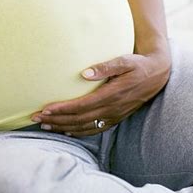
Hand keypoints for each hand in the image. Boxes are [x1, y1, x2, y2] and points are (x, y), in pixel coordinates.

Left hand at [30, 47, 171, 136]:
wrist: (156, 74)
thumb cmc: (137, 64)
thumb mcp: (124, 60)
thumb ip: (105, 66)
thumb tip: (84, 73)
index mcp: (111, 95)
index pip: (81, 106)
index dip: (62, 109)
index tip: (44, 109)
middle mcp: (111, 109)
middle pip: (78, 119)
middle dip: (56, 120)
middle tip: (35, 118)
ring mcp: (113, 115)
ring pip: (84, 127)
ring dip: (63, 127)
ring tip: (45, 125)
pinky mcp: (115, 118)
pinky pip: (94, 129)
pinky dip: (78, 132)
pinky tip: (65, 131)